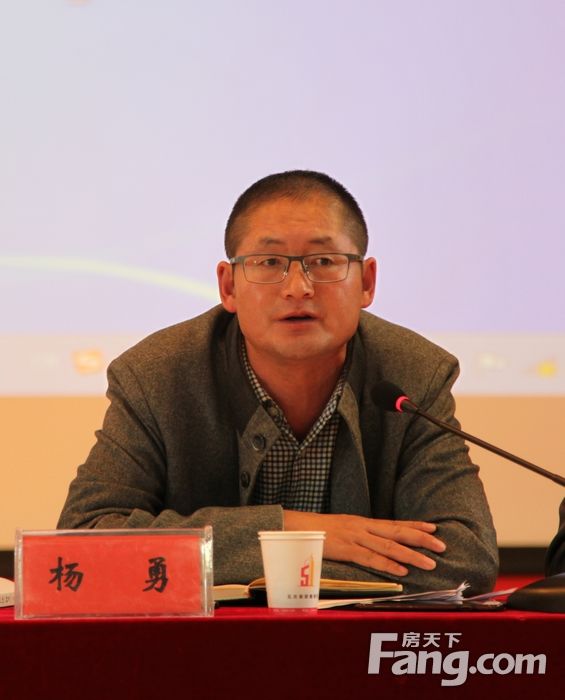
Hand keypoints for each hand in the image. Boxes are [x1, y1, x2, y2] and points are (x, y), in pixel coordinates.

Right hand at [283, 510, 445, 576]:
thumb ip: (359, 535)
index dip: (415, 525)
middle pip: (397, 532)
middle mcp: (362, 527)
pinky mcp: (346, 549)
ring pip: (388, 546)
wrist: (295, 527)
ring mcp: (355, 537)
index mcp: (362, 522)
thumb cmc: (317, 531)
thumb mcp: (342, 528)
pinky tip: (402, 571)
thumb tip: (375, 542)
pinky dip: (387, 565)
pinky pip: (370, 558)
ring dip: (411, 555)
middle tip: (441, 546)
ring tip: (430, 562)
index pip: (394, 523)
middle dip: (421, 539)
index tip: (434, 528)